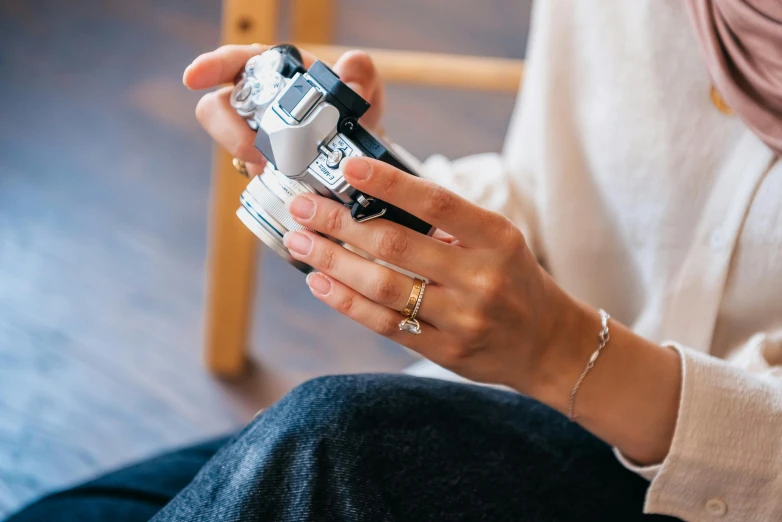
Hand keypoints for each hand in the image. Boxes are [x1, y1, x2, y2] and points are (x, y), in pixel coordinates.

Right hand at [183, 44, 385, 175]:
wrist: (358, 157)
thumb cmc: (352, 115)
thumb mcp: (363, 94)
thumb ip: (360, 76)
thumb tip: (351, 66)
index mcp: (275, 72)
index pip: (235, 61)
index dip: (212, 66)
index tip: (194, 78)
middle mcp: (256, 100)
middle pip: (218, 107)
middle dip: (231, 131)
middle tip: (259, 152)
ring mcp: (252, 134)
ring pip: (228, 141)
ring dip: (246, 157)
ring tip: (275, 168)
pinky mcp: (257, 163)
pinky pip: (248, 171)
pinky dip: (263, 178)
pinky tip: (284, 183)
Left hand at [282, 157, 590, 396]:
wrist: (548, 344)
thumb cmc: (515, 280)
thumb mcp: (499, 240)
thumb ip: (449, 223)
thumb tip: (377, 198)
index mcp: (497, 238)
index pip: (435, 203)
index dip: (388, 182)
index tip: (348, 166)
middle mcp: (480, 278)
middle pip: (396, 245)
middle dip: (339, 222)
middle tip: (302, 206)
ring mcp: (462, 318)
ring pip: (383, 286)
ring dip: (332, 262)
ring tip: (300, 241)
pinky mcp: (445, 351)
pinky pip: (386, 325)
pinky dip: (347, 302)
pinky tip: (319, 283)